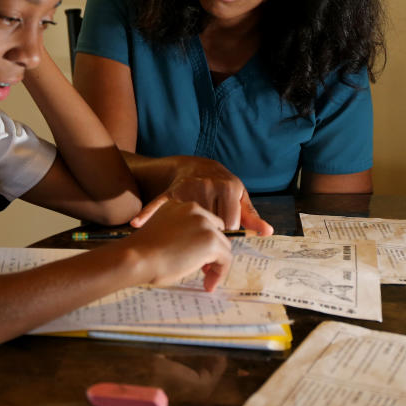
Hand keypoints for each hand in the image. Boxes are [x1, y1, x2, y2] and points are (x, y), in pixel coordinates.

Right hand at [123, 200, 232, 290]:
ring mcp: (204, 224)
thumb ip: (178, 234)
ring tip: (206, 280)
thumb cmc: (141, 252)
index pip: (201, 221)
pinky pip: (225, 259)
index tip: (193, 256)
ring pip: (223, 245)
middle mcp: (194, 209)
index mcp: (178, 205)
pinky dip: (219, 273)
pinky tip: (207, 284)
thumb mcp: (161, 233)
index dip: (201, 240)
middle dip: (211, 250)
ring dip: (216, 263)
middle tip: (203, 269)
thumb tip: (193, 249)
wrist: (135, 258)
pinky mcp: (211, 241)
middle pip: (216, 231)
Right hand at [130, 156, 272, 235]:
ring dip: (188, 232)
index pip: (229, 226)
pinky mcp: (171, 190)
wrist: (197, 166)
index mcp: (230, 188)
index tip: (219, 237)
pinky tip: (136, 223)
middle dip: (208, 236)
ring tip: (190, 235)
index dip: (225, 235)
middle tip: (204, 239)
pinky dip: (148, 213)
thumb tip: (268, 232)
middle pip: (211, 225)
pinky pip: (160, 204)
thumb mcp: (239, 199)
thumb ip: (252, 217)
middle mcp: (211, 185)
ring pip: (191, 221)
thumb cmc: (222, 189)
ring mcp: (190, 188)